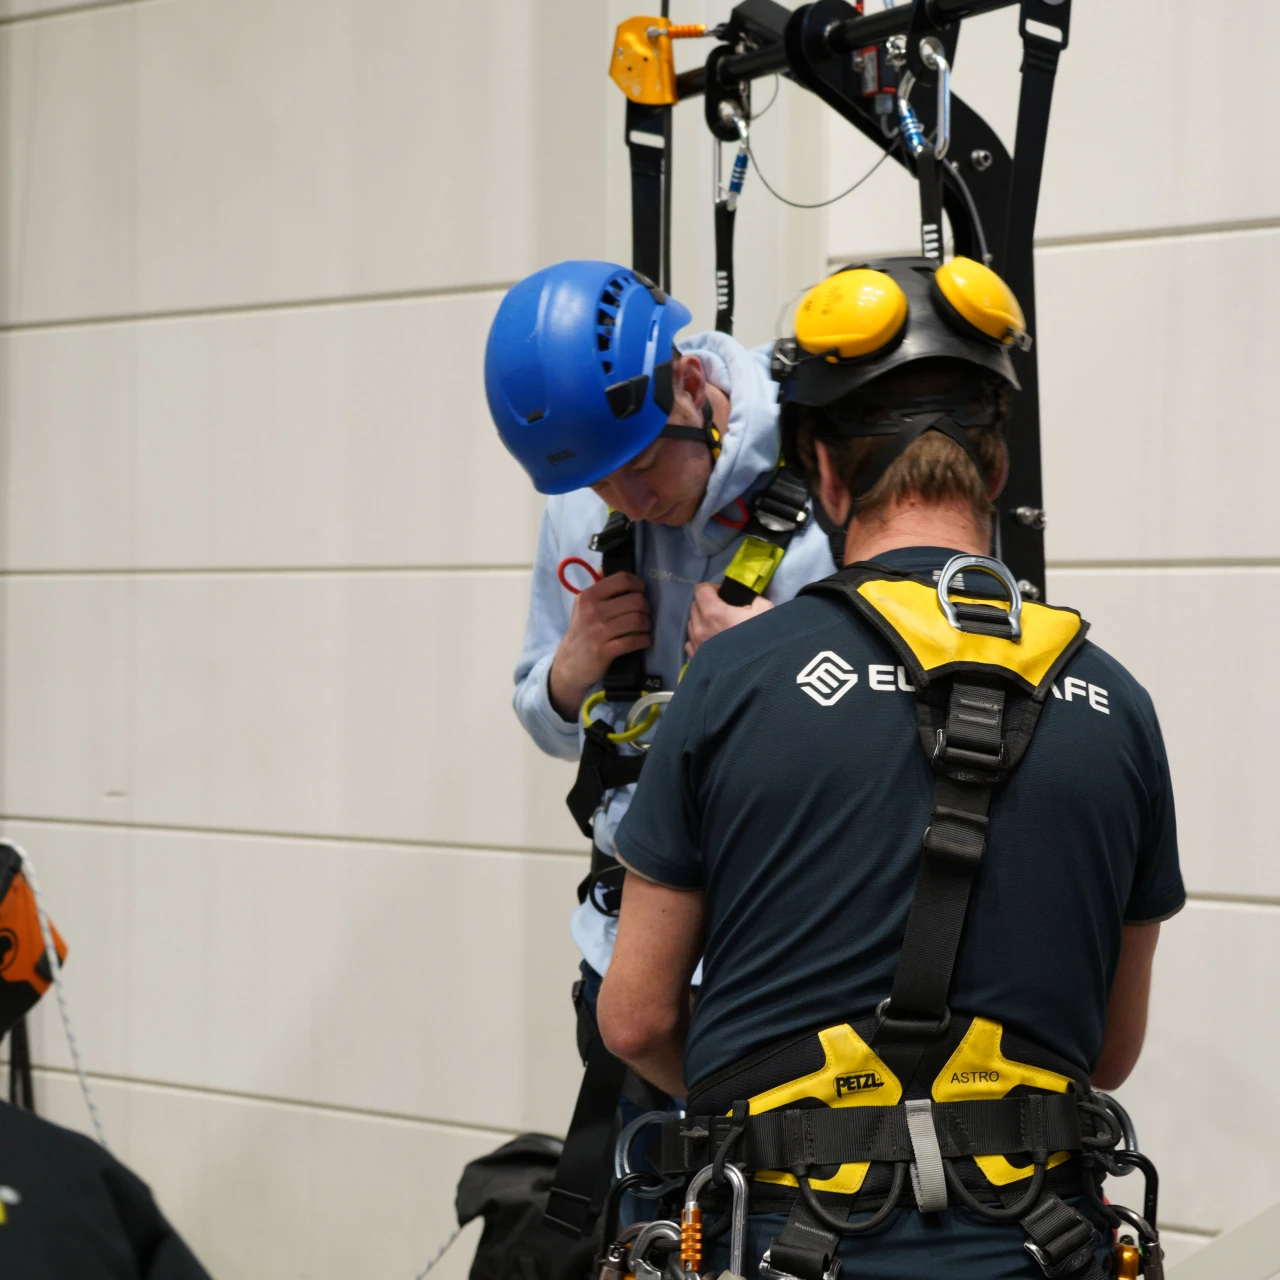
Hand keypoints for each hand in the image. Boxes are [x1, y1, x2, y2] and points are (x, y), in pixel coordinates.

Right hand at [549, 573, 650, 720]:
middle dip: (646, 607)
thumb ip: (597, 587)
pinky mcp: (604, 651)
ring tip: (645, 627)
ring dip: (647, 624)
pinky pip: (634, 641)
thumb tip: (606, 567)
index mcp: (588, 596)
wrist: (569, 663)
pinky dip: (645, 640)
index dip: (638, 584)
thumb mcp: (583, 606)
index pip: (622, 580)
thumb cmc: (582, 631)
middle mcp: (592, 611)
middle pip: (635, 601)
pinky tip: (645, 640)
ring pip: (637, 620)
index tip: (641, 591)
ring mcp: (598, 632)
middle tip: (645, 613)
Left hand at [685, 582, 772, 657]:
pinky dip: (699, 637)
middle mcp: (699, 627)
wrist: (757, 673)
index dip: (712, 588)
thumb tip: (745, 599)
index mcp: (713, 612)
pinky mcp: (695, 658)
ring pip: (692, 623)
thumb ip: (751, 599)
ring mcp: (696, 644)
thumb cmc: (761, 640)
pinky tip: (712, 641)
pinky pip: (690, 641)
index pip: (700, 590)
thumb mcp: (764, 611)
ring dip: (702, 620)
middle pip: (694, 605)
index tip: (723, 595)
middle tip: (723, 610)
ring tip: (718, 627)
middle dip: (707, 603)